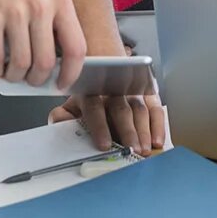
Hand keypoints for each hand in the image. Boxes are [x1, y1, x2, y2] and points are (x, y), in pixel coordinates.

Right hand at [0, 0, 84, 90]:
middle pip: (46, 63)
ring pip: (21, 64)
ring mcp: (15, 11)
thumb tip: (53, 62)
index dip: (71, 73)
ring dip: (14, 77)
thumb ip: (51, 19)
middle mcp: (40, 5)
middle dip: (37, 80)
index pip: (76, 47)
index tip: (62, 84)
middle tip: (29, 81)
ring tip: (9, 73)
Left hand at [50, 92, 167, 157]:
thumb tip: (58, 123)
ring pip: (140, 109)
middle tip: (131, 150)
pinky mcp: (149, 94)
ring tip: (145, 150)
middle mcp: (113, 89)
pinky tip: (158, 141)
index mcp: (91, 91)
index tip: (104, 145)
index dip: (99, 127)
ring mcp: (133, 90)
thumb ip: (61, 115)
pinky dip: (159, 125)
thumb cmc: (90, 96)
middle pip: (121, 109)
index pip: (94, 107)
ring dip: (144, 131)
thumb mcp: (72, 104)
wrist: (106, 67)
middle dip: (127, 131)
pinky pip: (156, 109)